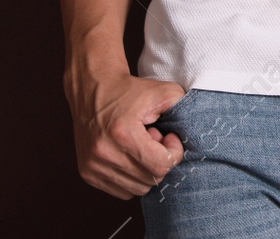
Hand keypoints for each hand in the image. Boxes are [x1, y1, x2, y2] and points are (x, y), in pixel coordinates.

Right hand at [65, 66, 187, 198]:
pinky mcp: (87, 173)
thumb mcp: (162, 91)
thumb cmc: (129, 91)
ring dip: (146, 171)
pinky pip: (122, 191)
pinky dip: (133, 177)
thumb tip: (191, 135)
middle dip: (160, 161)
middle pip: (150, 179)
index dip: (173, 153)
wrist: (93, 89)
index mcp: (122, 134)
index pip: (161, 165)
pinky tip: (131, 156)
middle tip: (155, 140)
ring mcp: (92, 166)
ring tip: (141, 147)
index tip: (169, 137)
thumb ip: (182, 107)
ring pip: (137, 189)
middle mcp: (103, 153)